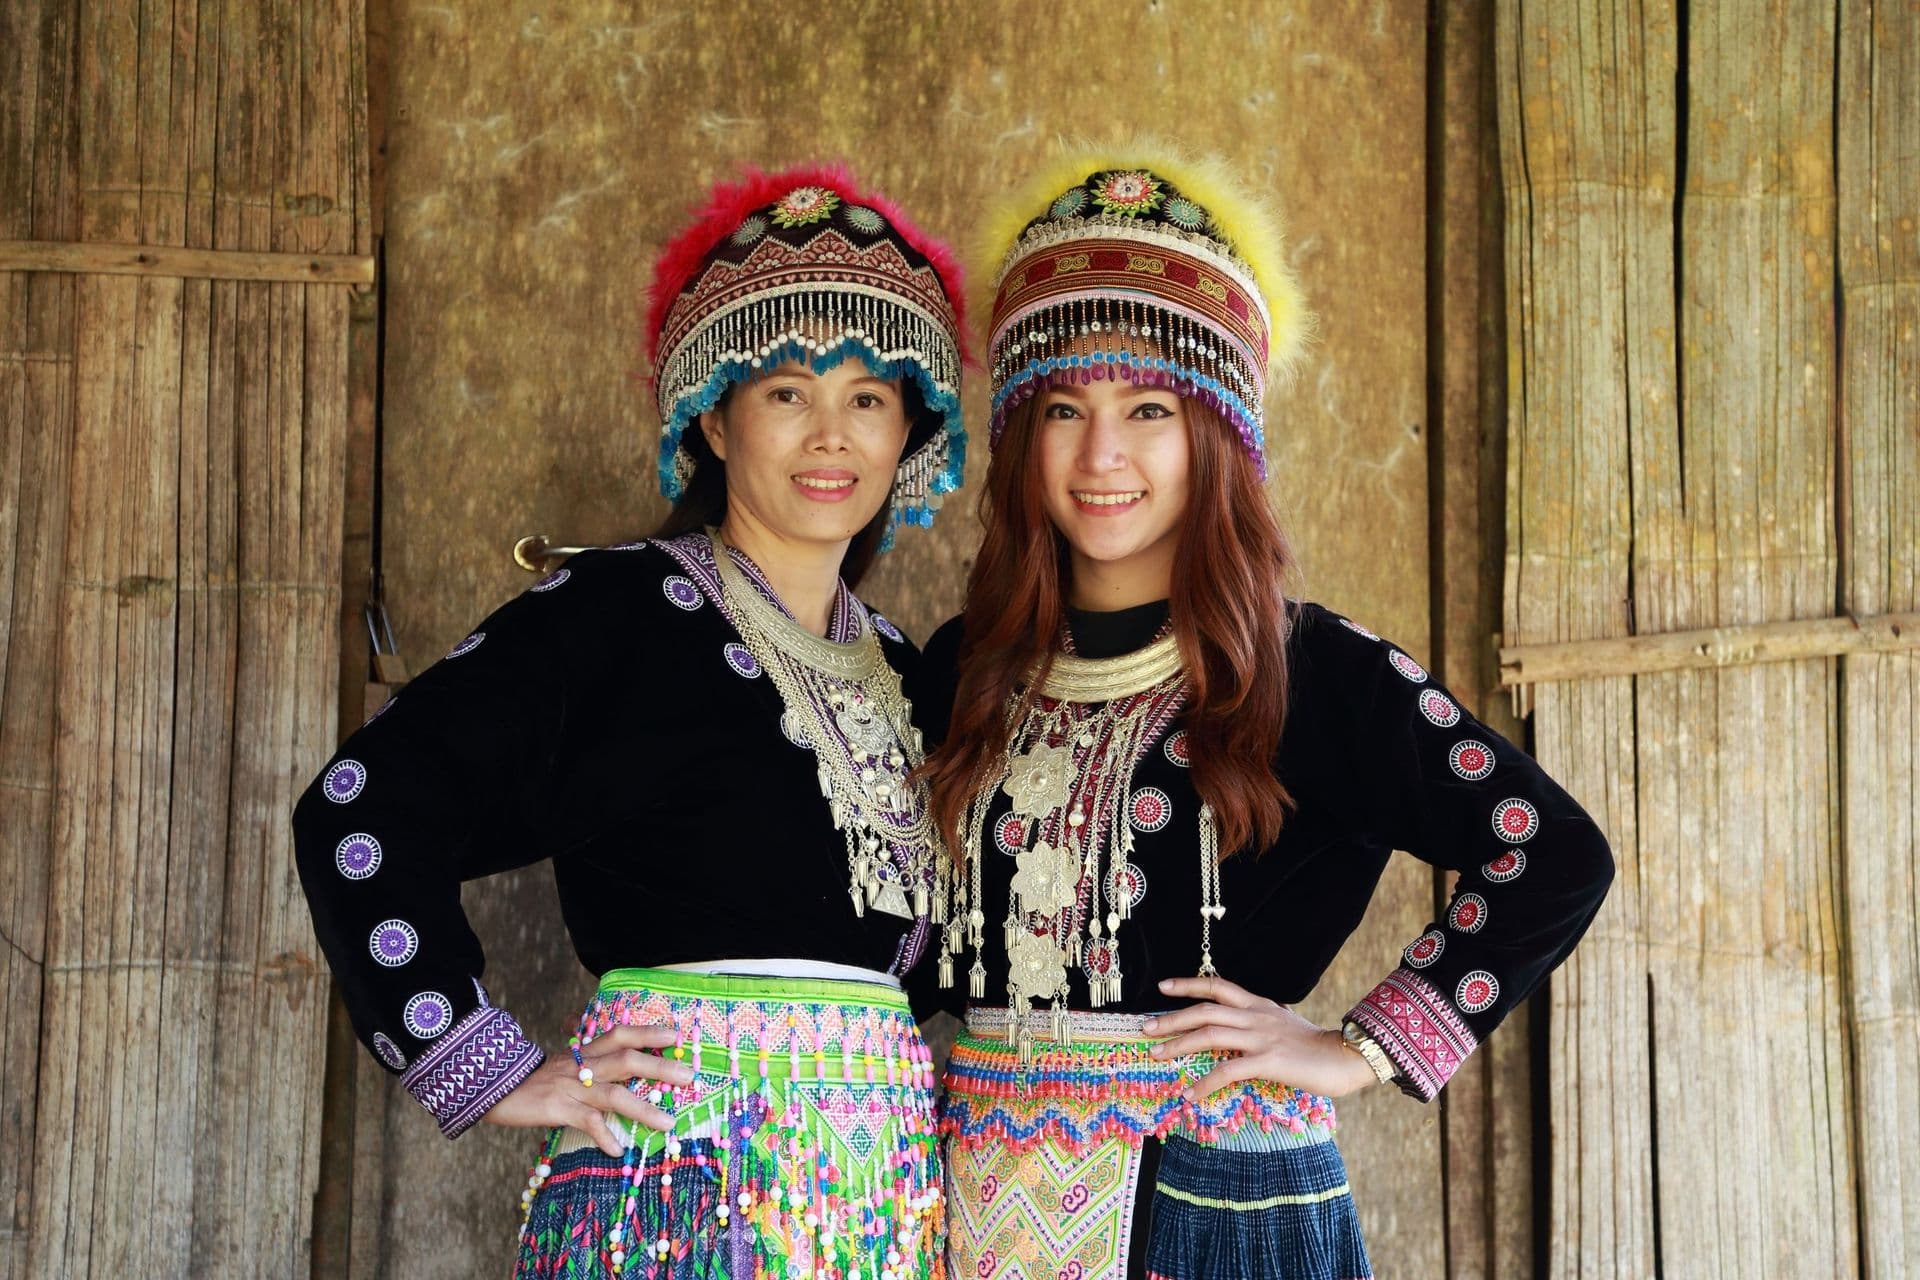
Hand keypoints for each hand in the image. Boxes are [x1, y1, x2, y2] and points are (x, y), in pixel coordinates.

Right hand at [483, 1024, 692, 1154]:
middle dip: (659, 1066)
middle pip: (625, 1059)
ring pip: (612, 1093)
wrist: (493, 1088)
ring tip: (668, 1123)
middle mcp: (581, 1065)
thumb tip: (620, 1061)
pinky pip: (586, 1121)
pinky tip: (617, 1150)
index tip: (677, 1035)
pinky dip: (604, 1136)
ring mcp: (570, 1087)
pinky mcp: (557, 1109)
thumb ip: (590, 1061)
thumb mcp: (565, 1064)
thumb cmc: (535, 1080)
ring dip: (643, 1108)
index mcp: (584, 1051)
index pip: (620, 1034)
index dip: (648, 1032)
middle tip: (689, 1075)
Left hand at [1143, 975, 1378, 1100]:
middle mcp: (1256, 1016)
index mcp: (1258, 1005)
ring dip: (1179, 1045)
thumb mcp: (1284, 1023)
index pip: (1217, 986)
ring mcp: (1261, 1037)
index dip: (1189, 984)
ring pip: (1211, 1035)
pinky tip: (1191, 1094)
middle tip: (1146, 1028)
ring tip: (1157, 1055)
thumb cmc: (1315, 1046)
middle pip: (1205, 1010)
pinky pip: (1228, 1070)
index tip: (1163, 987)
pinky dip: (1205, 1082)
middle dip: (1172, 1018)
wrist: (1346, 1057)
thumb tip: (1244, 1021)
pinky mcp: (1268, 1061)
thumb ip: (1262, 1020)